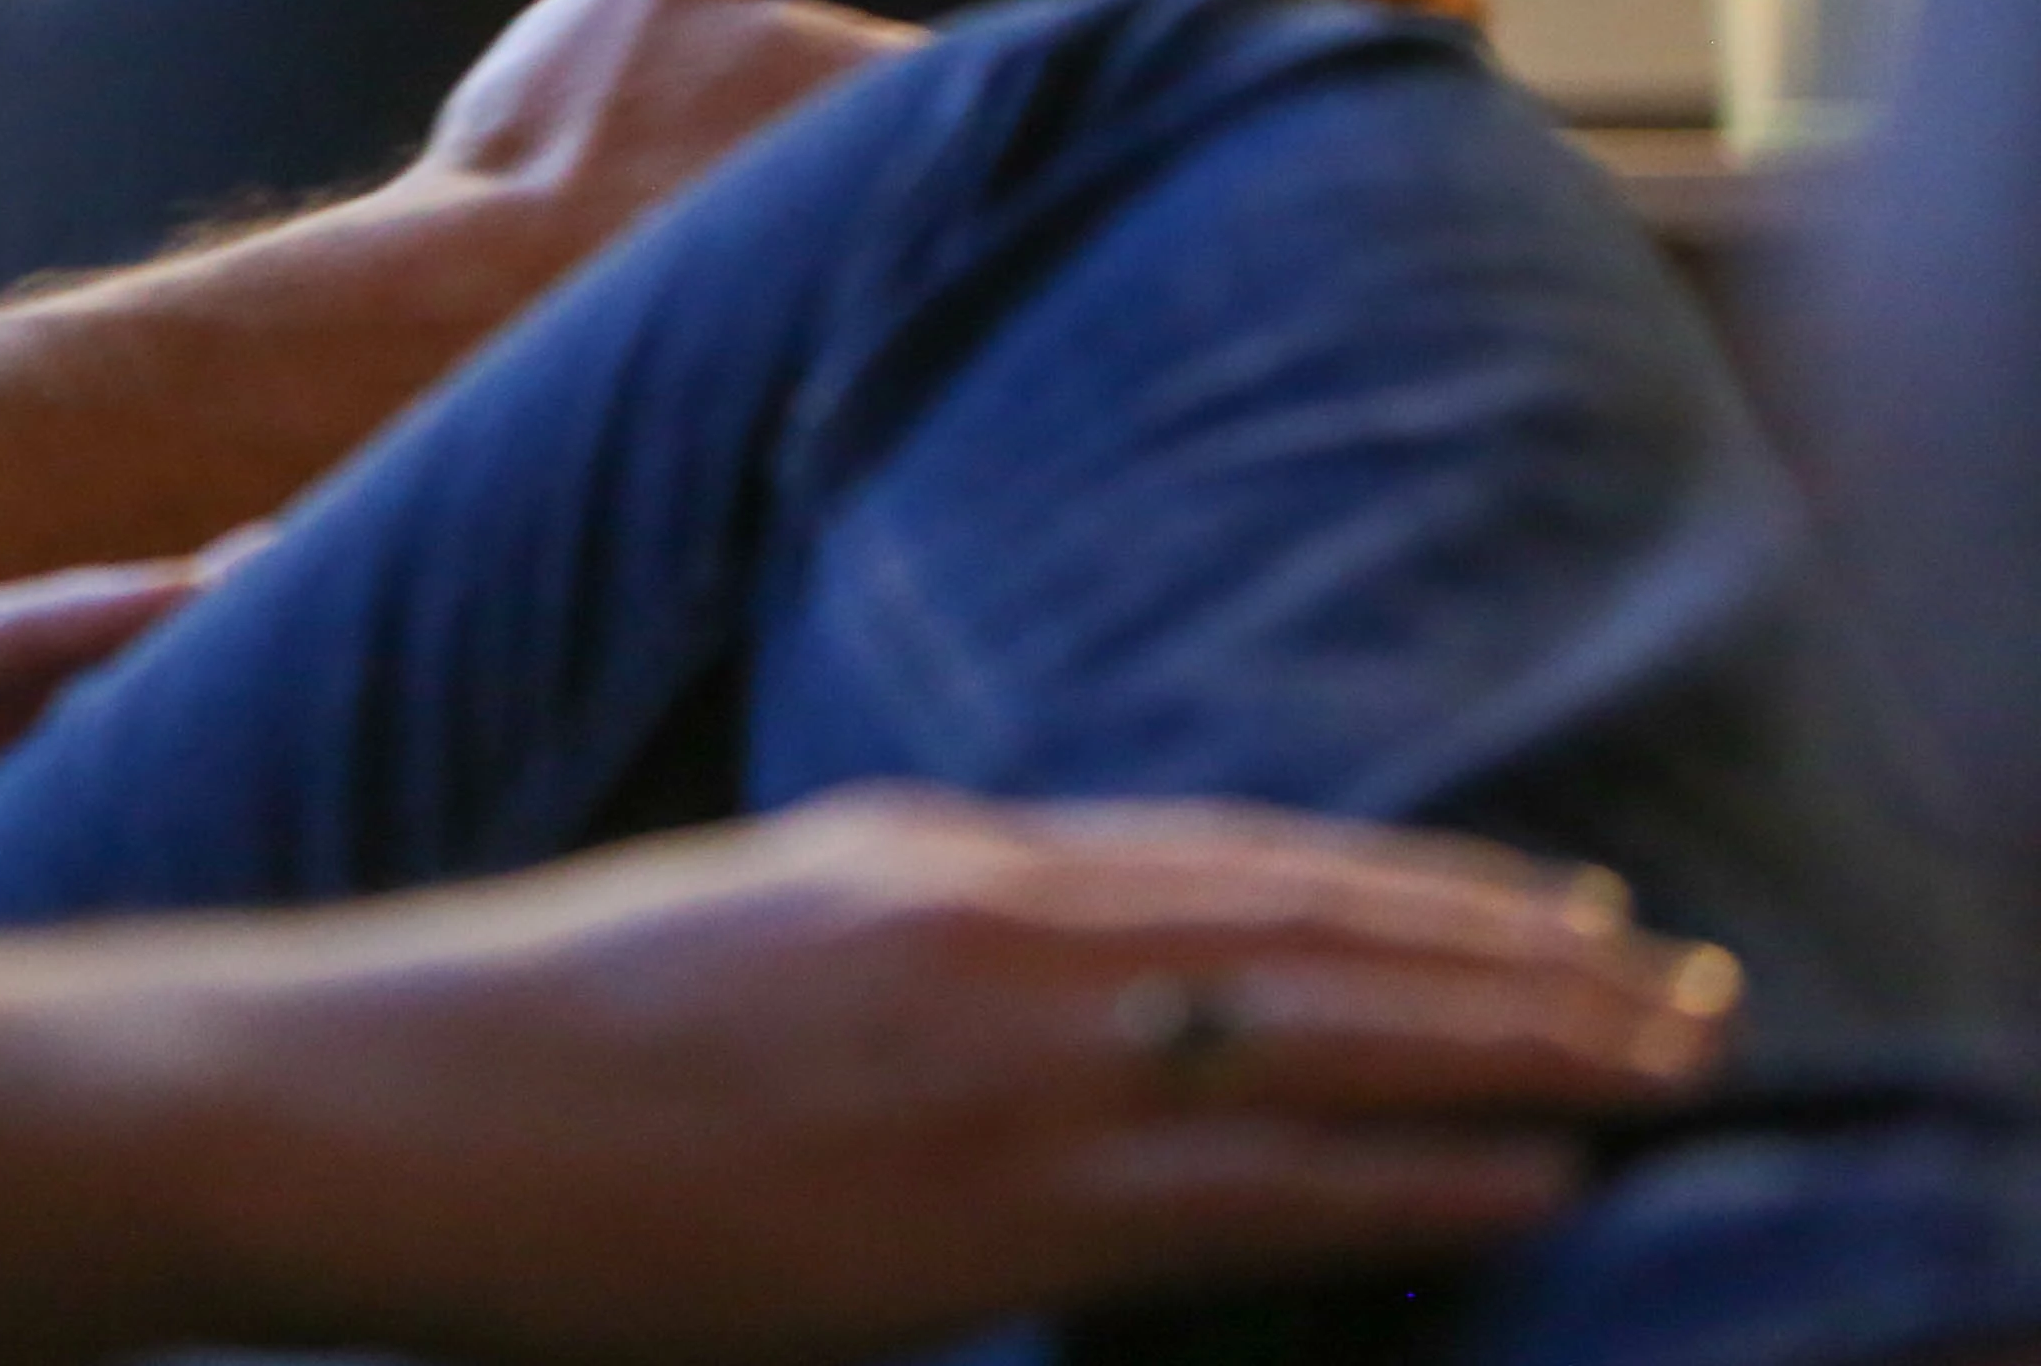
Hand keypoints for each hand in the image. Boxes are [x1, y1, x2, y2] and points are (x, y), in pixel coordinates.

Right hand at [0, 785, 1737, 1362]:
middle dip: (1518, 953)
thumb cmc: (523, 1048)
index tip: (1554, 902)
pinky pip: (1251, 1185)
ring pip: (1321, 1033)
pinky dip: (1415, 1169)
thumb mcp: (740, 939)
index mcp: (912, 857)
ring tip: (1665, 1059)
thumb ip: (901, 947)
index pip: (1230, 852)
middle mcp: (974, 925)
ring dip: (1517, 1048)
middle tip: (1686, 977)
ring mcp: (980, 1061)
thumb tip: (1044, 992)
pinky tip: (1531, 1174)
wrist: (369, 1100)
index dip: (1411, 881)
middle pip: (1311, 921)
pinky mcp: (967, 1202)